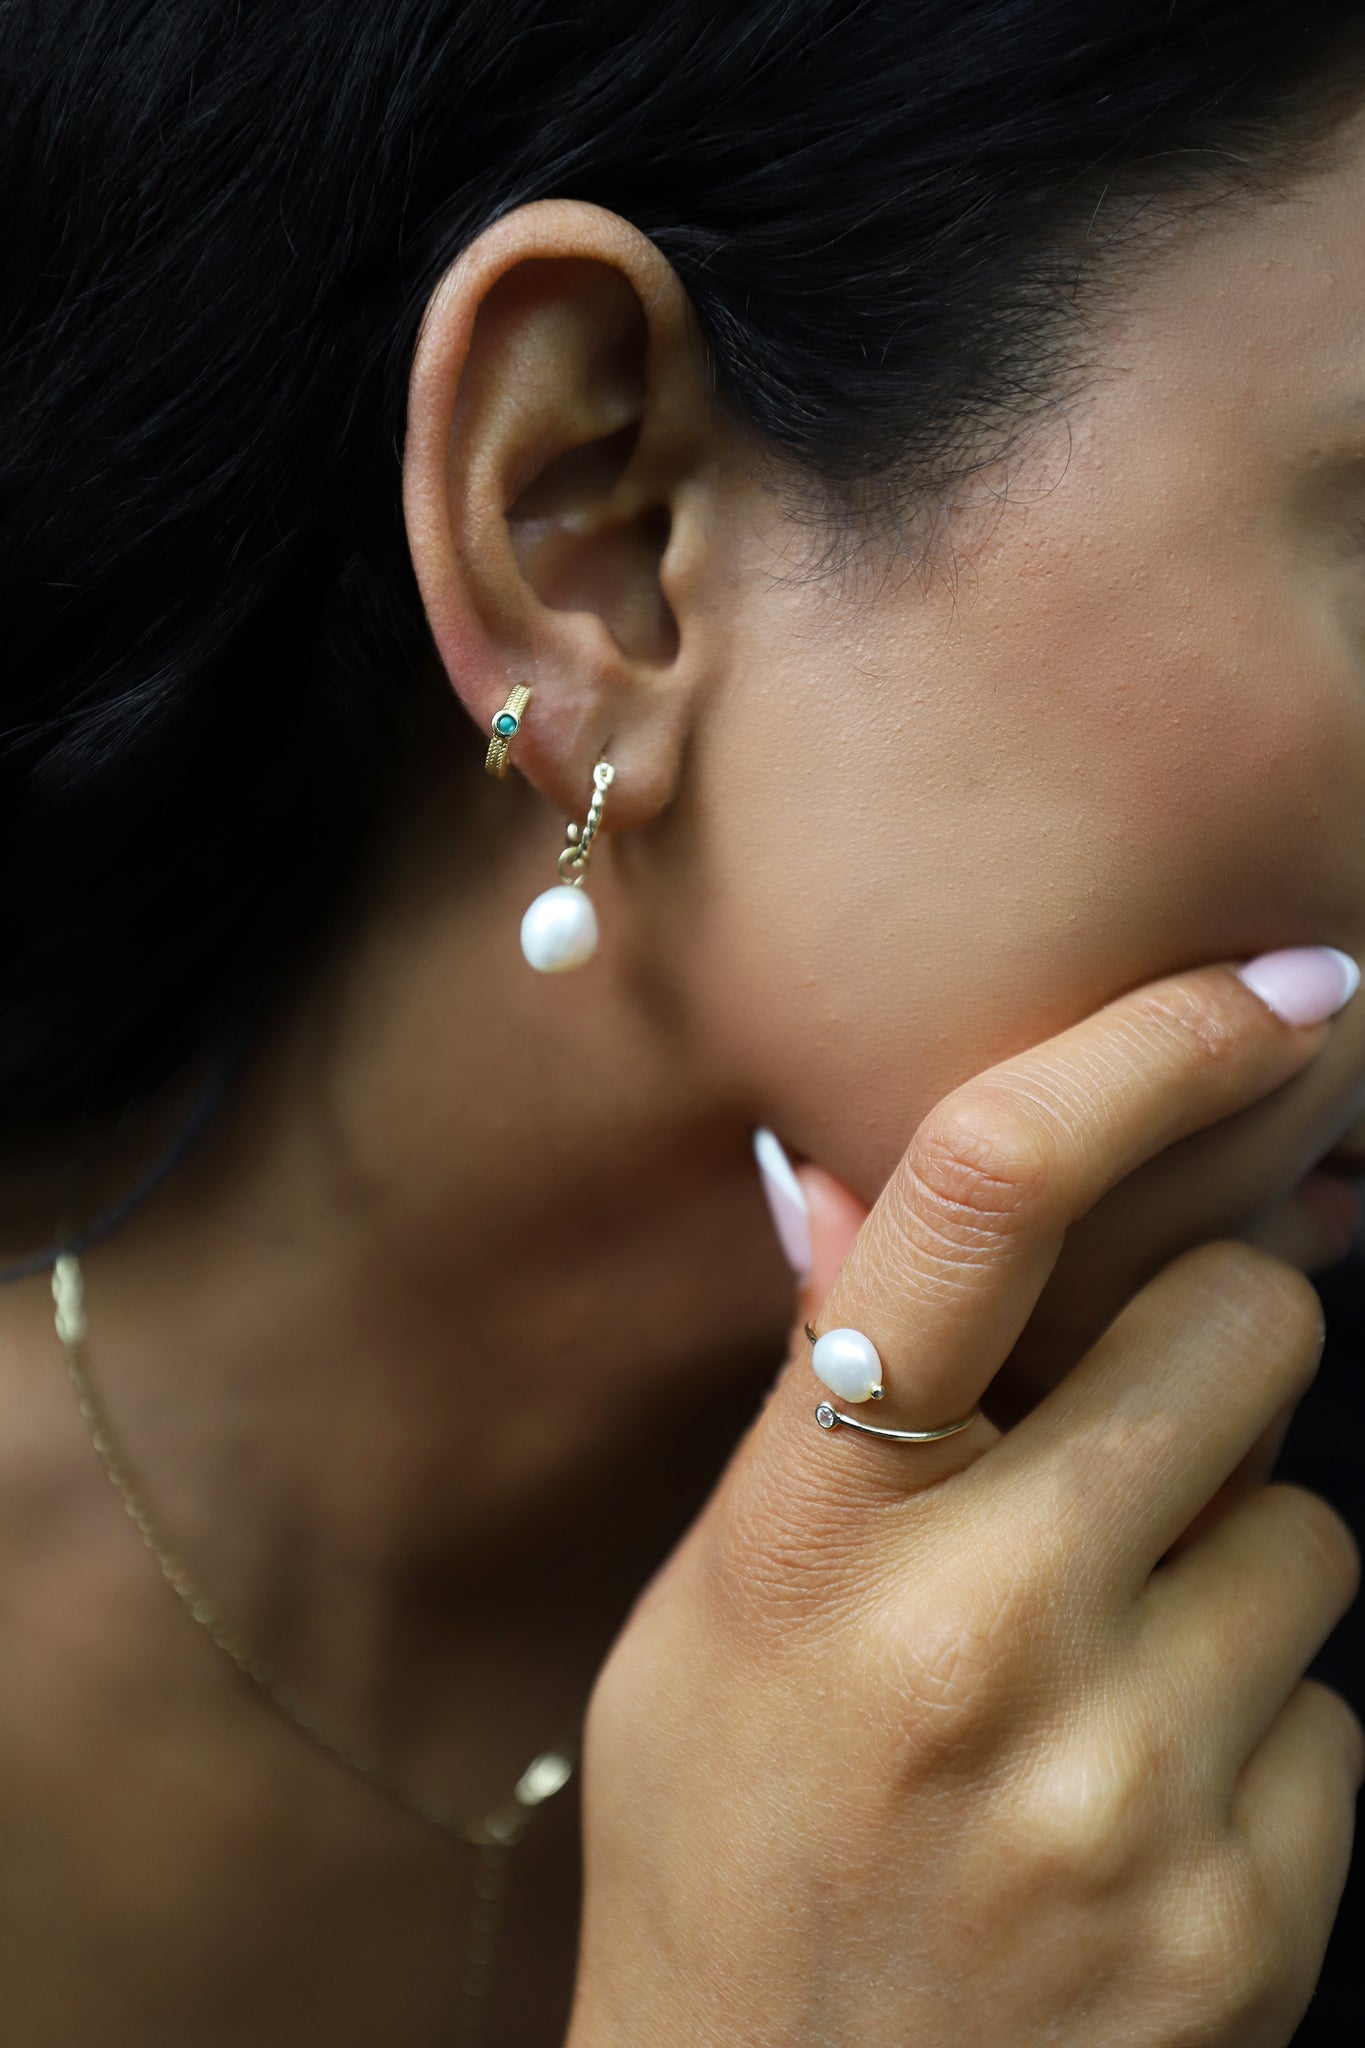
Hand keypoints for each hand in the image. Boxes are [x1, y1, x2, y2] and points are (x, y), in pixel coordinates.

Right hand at [566, 962, 1362, 2047]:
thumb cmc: (729, 1844)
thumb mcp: (716, 1608)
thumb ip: (819, 1397)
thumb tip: (880, 1187)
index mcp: (811, 1531)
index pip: (981, 1196)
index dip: (1139, 1048)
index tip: (1272, 990)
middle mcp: (975, 1631)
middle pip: (1248, 1326)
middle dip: (1221, 1348)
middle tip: (1134, 1437)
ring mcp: (1127, 1782)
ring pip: (1320, 1533)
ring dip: (1239, 1567)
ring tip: (1109, 1679)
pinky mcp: (1253, 1917)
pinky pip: (1345, 1714)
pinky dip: (1266, 1735)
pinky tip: (1144, 1810)